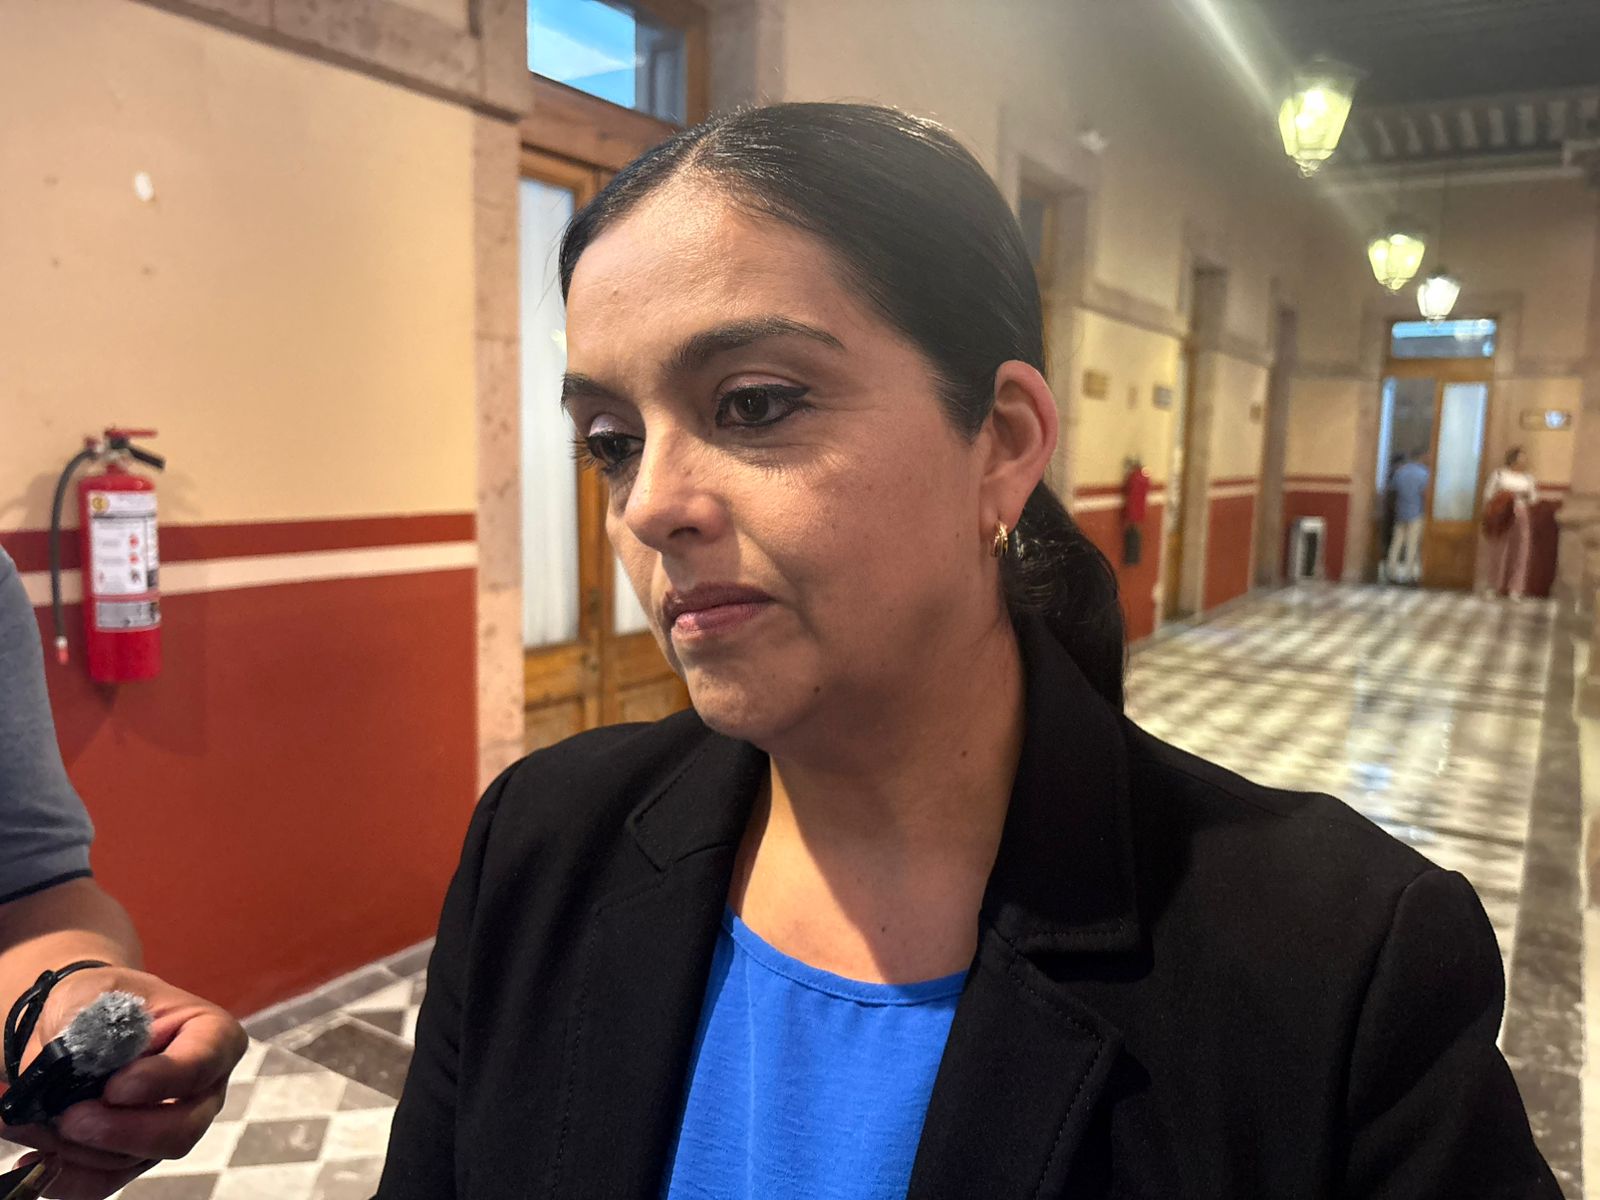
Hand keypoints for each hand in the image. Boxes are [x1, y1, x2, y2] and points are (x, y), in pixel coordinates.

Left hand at [0, 966, 246, 1199]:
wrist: (78, 1022)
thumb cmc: (99, 999)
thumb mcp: (92, 994)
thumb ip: (85, 1028)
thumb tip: (68, 1068)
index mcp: (210, 1037)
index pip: (203, 1063)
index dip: (163, 1080)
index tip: (114, 1087)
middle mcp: (201, 1090)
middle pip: (180, 1130)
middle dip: (119, 1132)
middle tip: (69, 1118)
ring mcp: (170, 1128)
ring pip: (133, 1160)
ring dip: (74, 1149)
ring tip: (26, 1122)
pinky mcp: (133, 1158)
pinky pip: (105, 1183)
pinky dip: (65, 1176)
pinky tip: (36, 1158)